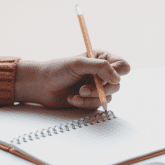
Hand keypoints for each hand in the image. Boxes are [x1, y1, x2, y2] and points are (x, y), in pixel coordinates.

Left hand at [15, 50, 129, 108]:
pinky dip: (85, 103)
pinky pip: (97, 105)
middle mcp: (101, 73)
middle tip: (83, 89)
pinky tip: (72, 98)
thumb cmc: (57, 70)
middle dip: (100, 89)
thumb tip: (118, 78)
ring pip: (108, 97)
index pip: (122, 66)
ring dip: (91, 97)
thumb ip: (100, 67)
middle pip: (117, 84)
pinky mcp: (91, 100)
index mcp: (101, 59)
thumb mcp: (79, 64)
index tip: (105, 78)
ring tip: (77, 94)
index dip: (117, 73)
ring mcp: (97, 87)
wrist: (42, 86)